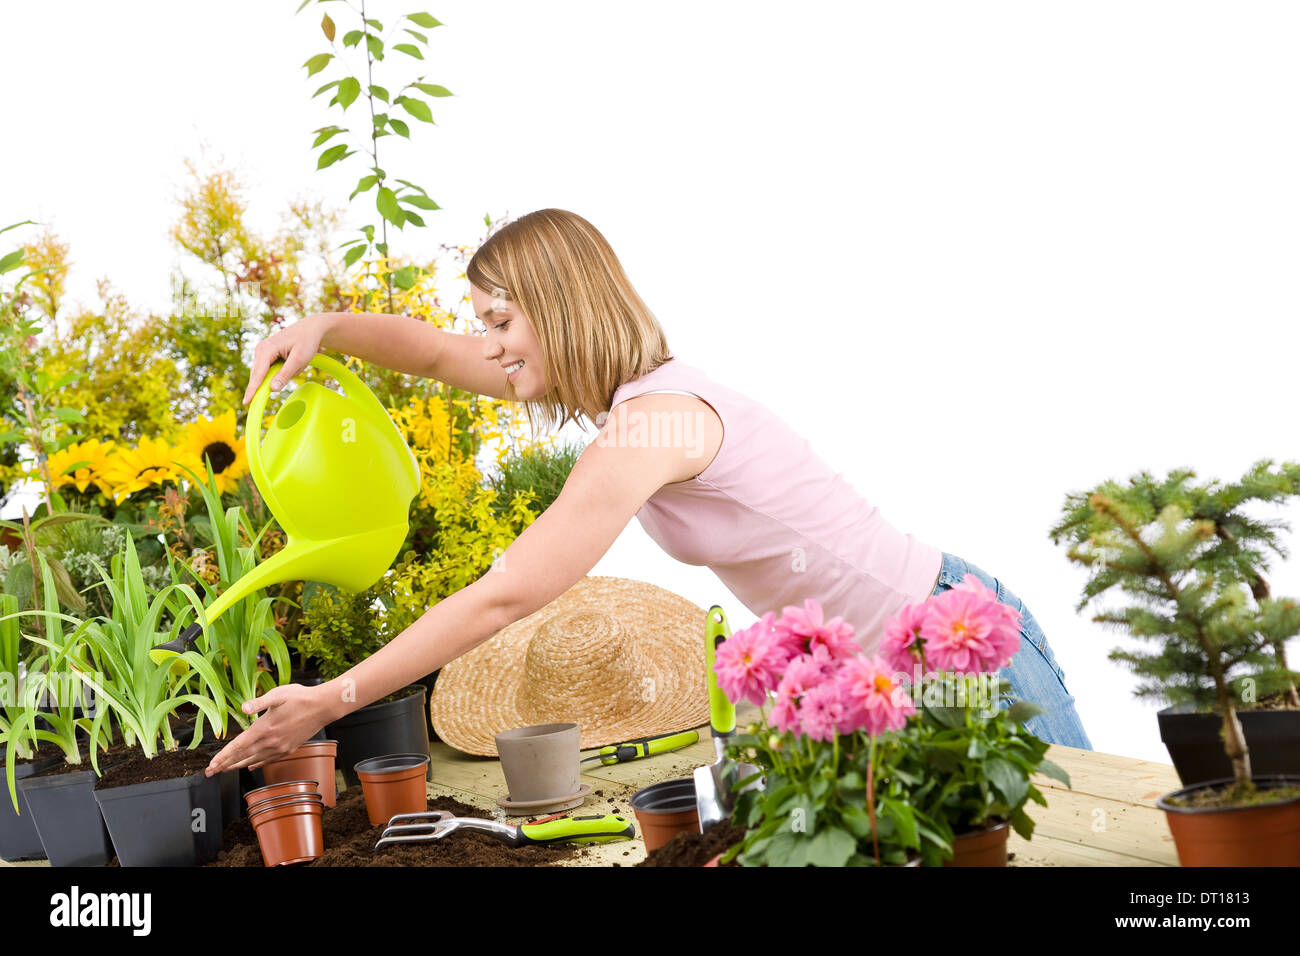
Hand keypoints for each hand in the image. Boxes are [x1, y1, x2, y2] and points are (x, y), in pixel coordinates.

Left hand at [204, 683, 333, 775]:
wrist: (323, 707)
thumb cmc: (300, 698)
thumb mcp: (278, 694)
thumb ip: (258, 702)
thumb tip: (243, 708)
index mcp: (264, 728)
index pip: (238, 746)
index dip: (223, 756)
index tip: (211, 765)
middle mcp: (270, 742)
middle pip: (242, 757)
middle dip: (224, 765)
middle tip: (210, 772)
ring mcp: (280, 748)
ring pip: (254, 760)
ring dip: (237, 766)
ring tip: (225, 770)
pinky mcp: (288, 749)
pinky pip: (267, 760)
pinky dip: (256, 764)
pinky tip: (250, 766)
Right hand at [242, 313, 333, 404]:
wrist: (310, 328)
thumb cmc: (306, 341)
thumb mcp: (299, 359)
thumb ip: (285, 374)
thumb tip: (272, 389)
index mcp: (266, 349)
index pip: (258, 374)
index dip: (252, 390)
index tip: (246, 403)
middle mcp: (261, 349)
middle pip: (258, 375)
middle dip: (272, 381)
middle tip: (286, 378)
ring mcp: (262, 351)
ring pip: (265, 373)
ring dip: (281, 374)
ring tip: (297, 362)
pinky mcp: (266, 354)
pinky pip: (270, 369)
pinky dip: (281, 370)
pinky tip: (293, 361)